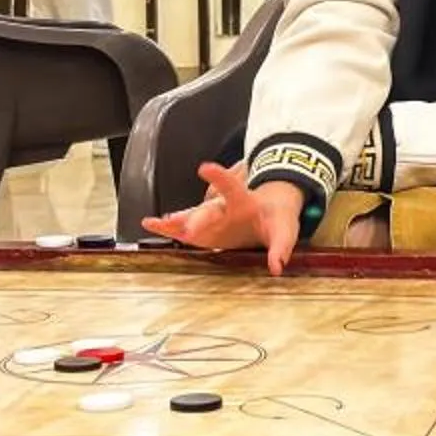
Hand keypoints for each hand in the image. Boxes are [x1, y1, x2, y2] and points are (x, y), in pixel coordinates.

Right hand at [141, 161, 306, 274]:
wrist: (269, 210)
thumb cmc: (275, 218)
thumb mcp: (284, 230)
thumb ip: (281, 248)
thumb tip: (276, 267)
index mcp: (243, 201)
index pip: (232, 187)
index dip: (219, 177)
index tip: (205, 168)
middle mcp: (222, 207)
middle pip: (207, 210)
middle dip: (197, 218)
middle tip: (187, 227)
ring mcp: (210, 218)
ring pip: (190, 217)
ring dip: (175, 221)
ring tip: (155, 222)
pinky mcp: (204, 230)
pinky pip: (183, 229)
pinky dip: (168, 227)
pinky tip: (151, 224)